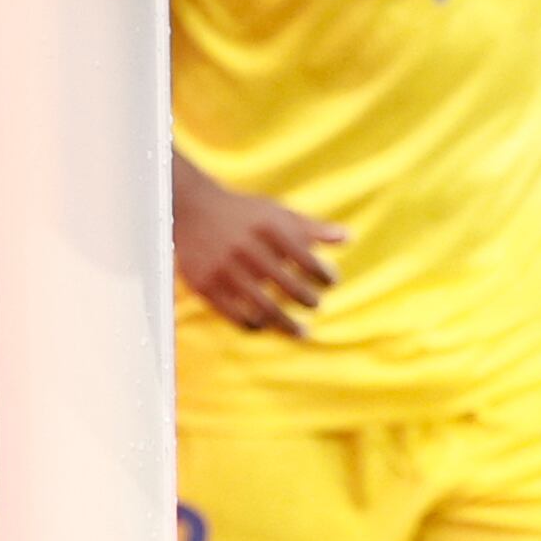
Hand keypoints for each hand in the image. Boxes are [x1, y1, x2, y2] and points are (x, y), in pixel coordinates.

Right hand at [174, 161, 343, 336]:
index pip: (308, 261)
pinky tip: (266, 327)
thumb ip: (312, 227)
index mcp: (269, 230)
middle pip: (288, 287)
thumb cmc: (243, 213)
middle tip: (316, 304)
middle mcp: (248, 250)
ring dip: (287, 324)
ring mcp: (225, 270)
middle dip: (308, 300)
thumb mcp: (277, 212)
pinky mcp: (206, 286)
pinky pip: (235, 316)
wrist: (192, 209)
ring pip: (264, 308)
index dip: (324, 275)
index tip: (330, 282)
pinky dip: (254, 326)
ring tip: (301, 331)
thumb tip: (349, 238)